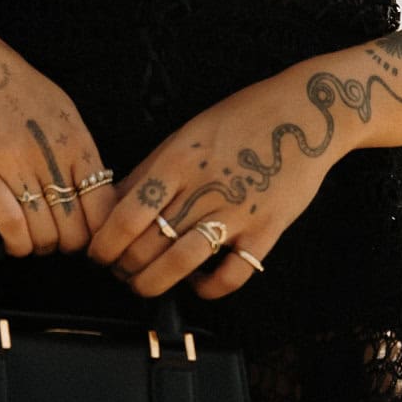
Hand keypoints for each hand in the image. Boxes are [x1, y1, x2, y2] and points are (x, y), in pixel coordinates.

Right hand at [0, 14, 118, 260]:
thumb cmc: (11, 87)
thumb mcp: (60, 110)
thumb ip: (78, 150)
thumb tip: (94, 192)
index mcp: (76, 141)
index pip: (104, 206)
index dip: (98, 234)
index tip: (86, 237)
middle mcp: (51, 156)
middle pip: (76, 229)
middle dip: (68, 245)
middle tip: (56, 241)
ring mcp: (16, 166)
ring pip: (44, 234)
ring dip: (40, 247)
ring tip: (32, 241)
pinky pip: (11, 226)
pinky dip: (16, 245)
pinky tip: (13, 244)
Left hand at [85, 70, 344, 299]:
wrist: (305, 113)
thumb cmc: (238, 119)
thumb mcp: (185, 135)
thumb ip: (150, 171)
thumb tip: (112, 203)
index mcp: (177, 162)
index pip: (126, 215)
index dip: (104, 244)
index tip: (96, 254)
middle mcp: (203, 189)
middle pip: (148, 244)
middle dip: (123, 267)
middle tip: (118, 270)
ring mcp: (237, 212)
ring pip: (182, 264)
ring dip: (153, 283)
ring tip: (144, 284)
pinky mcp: (267, 231)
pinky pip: (232, 275)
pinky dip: (208, 288)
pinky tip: (197, 283)